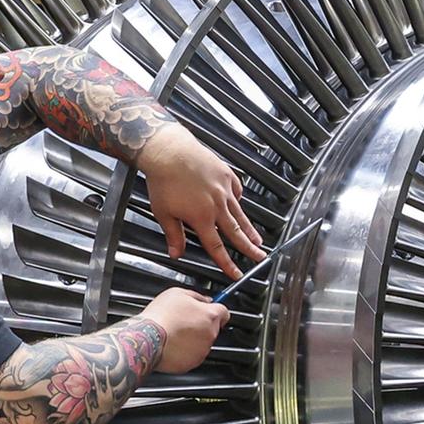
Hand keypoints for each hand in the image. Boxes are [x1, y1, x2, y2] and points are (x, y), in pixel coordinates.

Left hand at [136, 124, 266, 280]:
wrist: (168, 149)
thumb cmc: (164, 179)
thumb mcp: (163, 213)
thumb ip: (174, 236)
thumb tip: (176, 254)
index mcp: (202, 218)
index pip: (217, 247)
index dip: (227, 263)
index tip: (236, 273)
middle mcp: (217, 205)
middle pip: (236, 233)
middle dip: (249, 248)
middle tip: (260, 258)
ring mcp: (224, 189)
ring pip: (240, 214)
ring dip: (250, 229)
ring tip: (258, 240)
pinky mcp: (226, 174)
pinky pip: (237, 191)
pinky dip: (239, 200)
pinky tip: (240, 205)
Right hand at [139, 287, 230, 373]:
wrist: (147, 339)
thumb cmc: (161, 317)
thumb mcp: (178, 293)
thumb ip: (197, 296)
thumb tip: (205, 300)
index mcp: (210, 316)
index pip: (224, 312)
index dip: (216, 310)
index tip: (211, 309)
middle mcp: (210, 335)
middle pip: (213, 328)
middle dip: (202, 324)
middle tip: (185, 320)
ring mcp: (202, 351)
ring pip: (203, 342)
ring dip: (194, 338)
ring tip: (177, 332)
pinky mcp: (192, 363)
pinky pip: (193, 355)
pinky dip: (186, 351)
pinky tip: (174, 344)